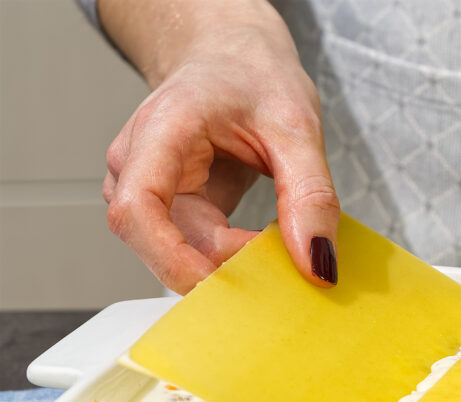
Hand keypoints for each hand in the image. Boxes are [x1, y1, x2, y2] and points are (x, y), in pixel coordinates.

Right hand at [99, 1, 338, 292]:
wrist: (234, 59)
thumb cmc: (254, 78)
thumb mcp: (299, 129)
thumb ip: (311, 196)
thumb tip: (318, 264)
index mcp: (161, 129)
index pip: (137, 208)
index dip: (173, 257)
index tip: (232, 279)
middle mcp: (137, 162)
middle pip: (159, 240)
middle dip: (219, 266)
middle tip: (281, 270)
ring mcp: (146, 188)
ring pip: (174, 252)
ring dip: (227, 266)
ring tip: (278, 255)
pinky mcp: (167, 207)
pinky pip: (190, 248)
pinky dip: (229, 259)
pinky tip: (263, 252)